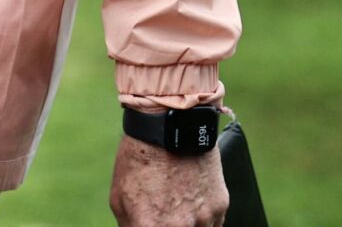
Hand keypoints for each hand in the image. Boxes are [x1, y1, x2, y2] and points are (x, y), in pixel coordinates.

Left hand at [109, 134, 226, 226]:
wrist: (170, 125)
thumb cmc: (141, 159)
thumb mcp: (121, 197)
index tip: (150, 225)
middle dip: (169, 226)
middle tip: (164, 218)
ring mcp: (204, 219)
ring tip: (177, 208)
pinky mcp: (220, 206)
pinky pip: (214, 224)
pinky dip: (203, 220)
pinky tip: (192, 202)